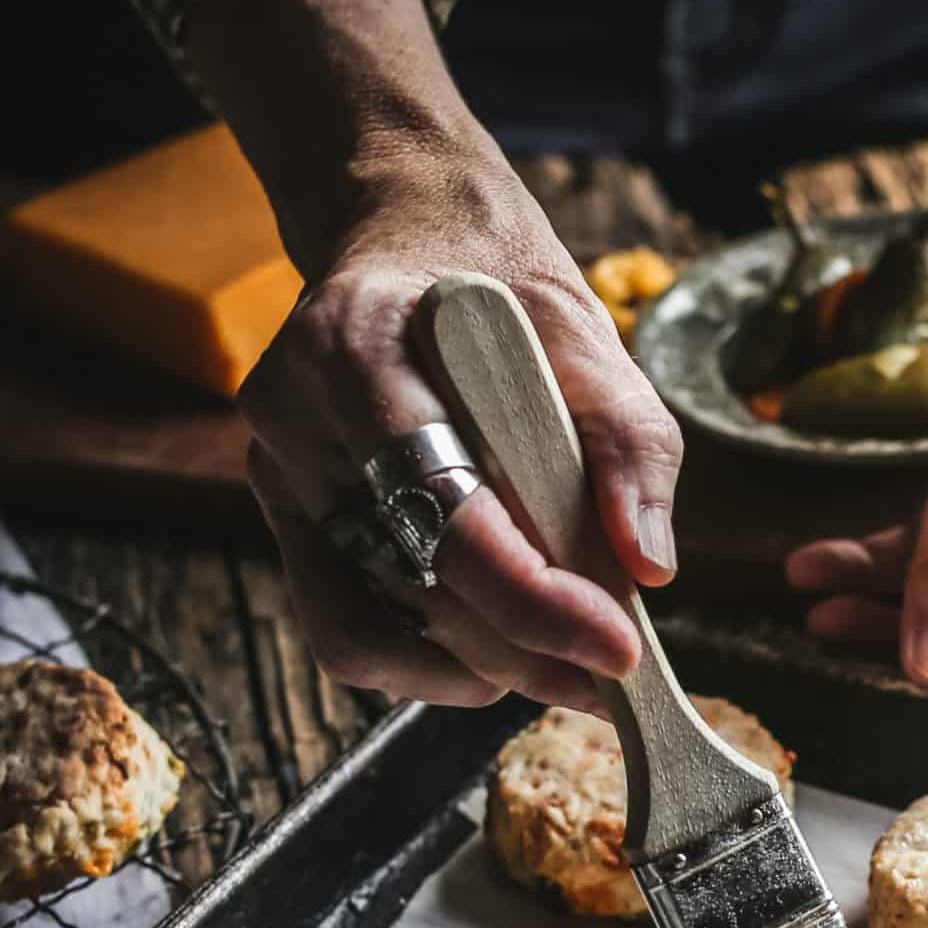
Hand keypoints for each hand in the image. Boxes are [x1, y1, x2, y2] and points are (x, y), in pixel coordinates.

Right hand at [238, 143, 681, 710]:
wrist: (412, 251)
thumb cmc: (497, 294)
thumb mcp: (585, 335)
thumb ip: (629, 441)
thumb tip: (647, 564)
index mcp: (354, 349)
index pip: (444, 509)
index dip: (535, 598)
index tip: (621, 647)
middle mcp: (293, 419)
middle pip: (409, 585)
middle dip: (523, 650)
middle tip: (613, 677)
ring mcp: (280, 478)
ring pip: (369, 631)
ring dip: (481, 667)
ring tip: (568, 665)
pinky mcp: (291, 524)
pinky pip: (348, 630)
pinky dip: (432, 660)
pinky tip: (505, 648)